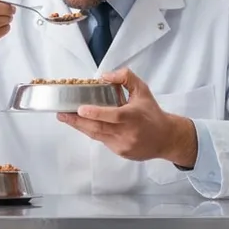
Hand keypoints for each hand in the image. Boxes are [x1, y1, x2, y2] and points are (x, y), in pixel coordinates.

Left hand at [57, 68, 198, 166]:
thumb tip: (105, 76)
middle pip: (98, 128)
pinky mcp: (121, 152)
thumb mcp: (142, 90)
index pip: (113, 115)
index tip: (80, 109)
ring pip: (97, 136)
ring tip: (65, 118)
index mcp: (134, 116)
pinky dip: (92, 132)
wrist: (166, 138)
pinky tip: (84, 125)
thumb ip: (125, 78)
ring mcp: (123, 145)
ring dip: (80, 127)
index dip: (96, 113)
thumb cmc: (152, 113)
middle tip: (62, 113)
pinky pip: (102, 140)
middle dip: (77, 121)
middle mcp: (128, 132)